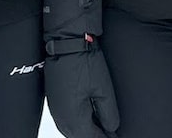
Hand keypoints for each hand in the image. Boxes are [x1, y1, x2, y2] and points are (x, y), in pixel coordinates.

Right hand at [43, 0, 119, 137]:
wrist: (65, 43)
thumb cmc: (84, 62)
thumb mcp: (103, 89)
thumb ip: (108, 113)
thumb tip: (112, 128)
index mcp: (74, 119)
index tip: (116, 137)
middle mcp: (62, 118)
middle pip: (80, 136)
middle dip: (96, 135)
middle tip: (111, 133)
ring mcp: (56, 109)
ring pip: (72, 130)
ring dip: (86, 130)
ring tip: (103, 127)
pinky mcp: (54, 100)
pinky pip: (66, 119)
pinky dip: (78, 122)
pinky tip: (89, 117)